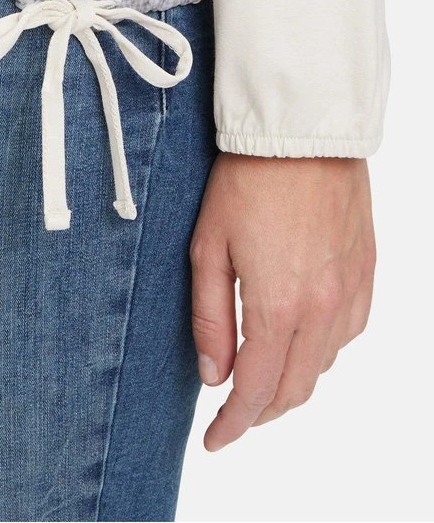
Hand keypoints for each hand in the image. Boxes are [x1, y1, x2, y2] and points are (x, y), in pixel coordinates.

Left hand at [189, 151, 375, 451]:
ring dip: (293, 381)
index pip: (257, 390)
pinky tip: (302, 338)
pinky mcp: (366, 271)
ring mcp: (350, 290)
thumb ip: (211, 316)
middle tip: (234, 414)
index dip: (233, 424)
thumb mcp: (207, 246)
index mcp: (278, 306)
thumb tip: (213, 374)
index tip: (215, 441)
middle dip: (262, 411)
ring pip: (324, 364)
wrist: (302, 132)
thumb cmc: (246, 181)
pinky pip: (349, 332)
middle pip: (295, 388)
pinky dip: (323, 349)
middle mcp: (323, 308)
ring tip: (262, 375)